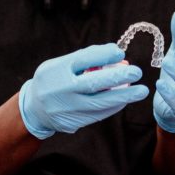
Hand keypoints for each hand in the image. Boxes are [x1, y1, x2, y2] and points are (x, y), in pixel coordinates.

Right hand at [19, 44, 148, 138]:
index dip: (103, 55)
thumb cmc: (54, 79)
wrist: (34, 108)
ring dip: (123, 97)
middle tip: (137, 72)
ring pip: (99, 103)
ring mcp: (66, 108)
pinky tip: (124, 100)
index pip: (83, 59)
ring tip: (141, 91)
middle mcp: (60, 90)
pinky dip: (113, 106)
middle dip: (117, 77)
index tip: (120, 52)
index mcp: (57, 69)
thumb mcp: (62, 64)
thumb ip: (87, 60)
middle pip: (92, 83)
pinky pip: (98, 114)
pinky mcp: (72, 122)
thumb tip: (118, 56)